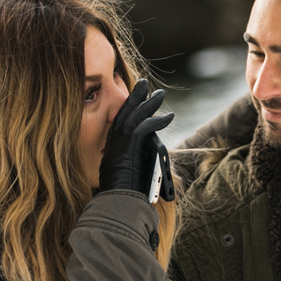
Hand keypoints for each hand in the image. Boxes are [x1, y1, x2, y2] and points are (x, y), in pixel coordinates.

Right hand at [99, 78, 173, 197]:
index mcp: (111, 142)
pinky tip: (169, 117)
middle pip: (126, 110)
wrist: (116, 196)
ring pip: (137, 114)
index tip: (135, 96)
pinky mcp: (131, 143)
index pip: (120, 117)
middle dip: (137, 96)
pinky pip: (147, 126)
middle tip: (146, 85)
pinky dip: (159, 121)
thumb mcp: (123, 168)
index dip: (128, 105)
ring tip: (160, 94)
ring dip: (150, 103)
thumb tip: (146, 151)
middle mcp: (114, 137)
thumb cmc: (120, 188)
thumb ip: (131, 155)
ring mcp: (121, 139)